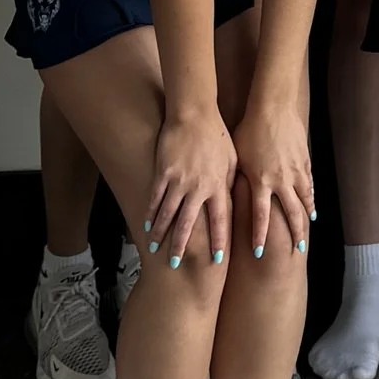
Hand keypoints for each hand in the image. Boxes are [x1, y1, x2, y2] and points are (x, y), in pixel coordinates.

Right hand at [144, 103, 235, 269]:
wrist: (194, 113)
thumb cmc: (217, 135)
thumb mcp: (231, 160)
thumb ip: (229, 183)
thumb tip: (231, 203)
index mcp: (218, 185)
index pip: (220, 220)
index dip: (218, 241)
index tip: (216, 261)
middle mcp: (199, 187)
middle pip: (189, 224)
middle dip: (182, 246)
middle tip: (175, 265)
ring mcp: (179, 180)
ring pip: (168, 214)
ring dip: (161, 234)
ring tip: (154, 249)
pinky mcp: (163, 172)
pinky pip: (156, 198)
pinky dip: (151, 213)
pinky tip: (146, 225)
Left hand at [229, 97, 315, 259]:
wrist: (273, 107)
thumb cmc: (249, 129)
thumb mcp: (238, 156)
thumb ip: (238, 176)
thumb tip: (228, 193)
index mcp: (261, 181)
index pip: (261, 216)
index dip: (260, 236)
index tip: (258, 253)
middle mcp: (281, 180)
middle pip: (290, 213)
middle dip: (294, 234)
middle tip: (296, 251)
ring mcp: (295, 170)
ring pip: (305, 199)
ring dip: (306, 216)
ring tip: (308, 229)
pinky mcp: (304, 160)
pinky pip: (309, 183)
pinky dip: (311, 195)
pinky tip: (312, 203)